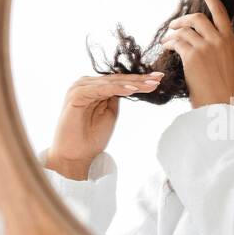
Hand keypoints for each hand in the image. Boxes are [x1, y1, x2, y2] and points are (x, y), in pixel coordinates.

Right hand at [46, 72, 161, 179]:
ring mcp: (80, 88)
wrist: (74, 156)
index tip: (158, 80)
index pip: (119, 81)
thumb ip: (116, 99)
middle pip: (117, 79)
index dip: (138, 81)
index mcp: (93, 88)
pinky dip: (117, 89)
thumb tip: (130, 86)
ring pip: (111, 82)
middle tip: (159, 78)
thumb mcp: (109, 114)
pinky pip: (101, 89)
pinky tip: (132, 90)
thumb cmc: (90, 138)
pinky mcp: (76, 96)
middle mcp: (85, 84)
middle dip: (139, 79)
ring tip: (150, 84)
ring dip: (131, 83)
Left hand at [161, 0, 233, 108]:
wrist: (221, 107)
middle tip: (173, 27)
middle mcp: (220, 40)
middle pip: (196, 18)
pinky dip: (169, 44)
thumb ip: (224, 49)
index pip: (220, 11)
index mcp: (231, 41)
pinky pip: (176, 42)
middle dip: (181, 20)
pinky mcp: (193, 56)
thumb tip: (214, 41)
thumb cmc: (225, 91)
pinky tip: (166, 50)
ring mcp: (206, 47)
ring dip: (172, 34)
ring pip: (184, 30)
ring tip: (166, 42)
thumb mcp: (233, 65)